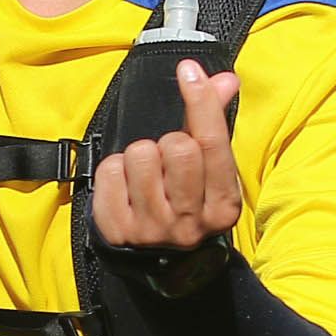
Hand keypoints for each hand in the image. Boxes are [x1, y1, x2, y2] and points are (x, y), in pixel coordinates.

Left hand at [89, 58, 243, 254]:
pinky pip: (109, 170)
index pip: (212, 143)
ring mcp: (151, 229)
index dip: (201, 101)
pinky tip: (126, 188)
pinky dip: (115, 171)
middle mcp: (189, 222)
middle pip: (176, 146)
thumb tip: (225, 80)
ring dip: (140, 156)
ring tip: (146, 176)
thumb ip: (214, 124)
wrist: (160, 265)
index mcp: (223, 207)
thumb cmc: (188, 204)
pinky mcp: (116, 230)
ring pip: (140, 154)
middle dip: (168, 141)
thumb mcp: (210, 174)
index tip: (188, 70)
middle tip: (167, 160)